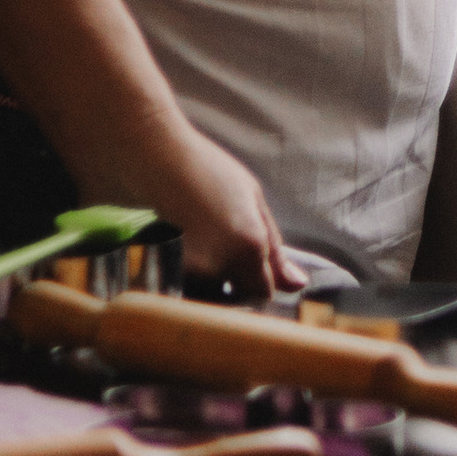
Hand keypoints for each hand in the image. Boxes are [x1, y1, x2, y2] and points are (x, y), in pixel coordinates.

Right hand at [163, 132, 292, 296]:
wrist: (158, 157)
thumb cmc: (210, 171)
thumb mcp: (255, 201)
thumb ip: (276, 249)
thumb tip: (298, 285)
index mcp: (250, 245)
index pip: (263, 292)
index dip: (260, 283)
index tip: (252, 270)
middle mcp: (221, 263)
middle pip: (236, 297)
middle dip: (236, 284)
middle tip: (224, 250)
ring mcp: (189, 268)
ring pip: (210, 294)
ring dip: (212, 282)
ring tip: (203, 243)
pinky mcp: (164, 268)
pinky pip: (186, 286)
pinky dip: (190, 275)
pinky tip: (187, 246)